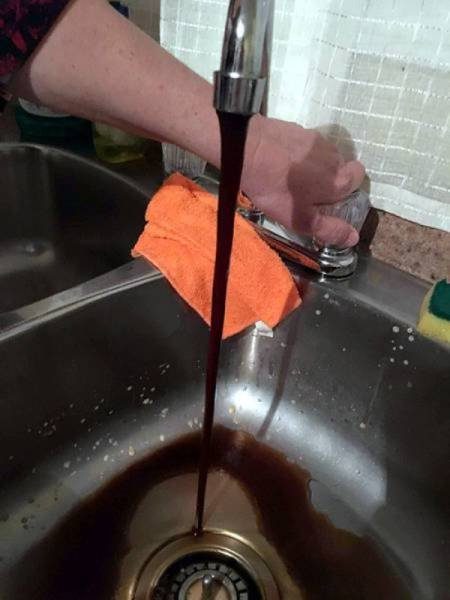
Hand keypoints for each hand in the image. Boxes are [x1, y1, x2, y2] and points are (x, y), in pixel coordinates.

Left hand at [242, 116, 365, 246]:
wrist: (247, 149)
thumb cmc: (275, 188)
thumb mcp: (299, 219)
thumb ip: (329, 229)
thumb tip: (354, 238)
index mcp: (338, 180)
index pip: (359, 178)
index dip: (347, 188)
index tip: (329, 197)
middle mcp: (334, 156)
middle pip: (341, 166)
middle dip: (329, 177)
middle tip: (307, 190)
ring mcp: (316, 139)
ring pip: (324, 154)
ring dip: (314, 164)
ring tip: (291, 175)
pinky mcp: (299, 128)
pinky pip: (306, 144)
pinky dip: (299, 153)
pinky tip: (281, 161)